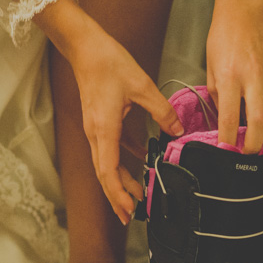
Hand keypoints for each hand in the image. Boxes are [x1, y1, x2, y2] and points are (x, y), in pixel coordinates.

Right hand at [35, 0, 183, 223]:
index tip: (128, 209)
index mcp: (104, 129)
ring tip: (136, 196)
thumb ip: (162, 111)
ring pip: (106, 164)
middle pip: (105, 174)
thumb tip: (177, 130)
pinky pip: (111, 148)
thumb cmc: (108, 63)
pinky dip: (123, 160)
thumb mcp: (142, 86)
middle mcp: (96, 134)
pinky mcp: (100, 122)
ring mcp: (96, 129)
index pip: (108, 170)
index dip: (117, 193)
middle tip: (131, 216)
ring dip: (120, 181)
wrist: (85, 47)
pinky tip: (139, 163)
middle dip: (117, 196)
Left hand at [207, 0, 262, 153]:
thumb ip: (218, 99)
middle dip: (255, 143)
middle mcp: (253, 77)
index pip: (230, 117)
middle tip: (248, 152)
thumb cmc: (224, 42)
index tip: (227, 150)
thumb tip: (225, 123)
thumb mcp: (211, 71)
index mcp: (229, 77)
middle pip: (260, 120)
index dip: (229, 139)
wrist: (243, 17)